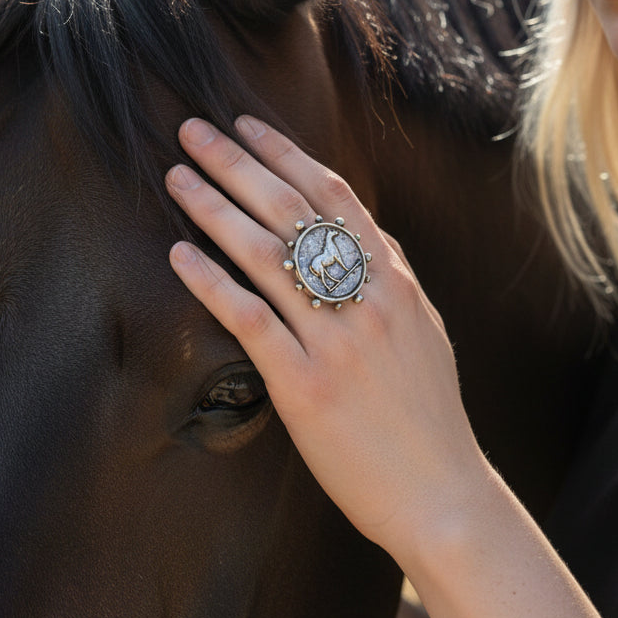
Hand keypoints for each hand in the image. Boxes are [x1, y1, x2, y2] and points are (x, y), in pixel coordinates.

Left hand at [165, 116, 482, 553]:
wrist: (441, 492)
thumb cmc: (429, 416)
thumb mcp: (424, 331)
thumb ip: (390, 278)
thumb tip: (360, 232)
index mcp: (395, 282)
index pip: (335, 195)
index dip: (286, 153)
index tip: (247, 125)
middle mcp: (367, 299)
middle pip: (293, 212)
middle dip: (237, 163)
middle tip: (193, 131)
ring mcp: (337, 341)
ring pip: (266, 255)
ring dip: (215, 208)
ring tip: (177, 178)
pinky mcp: (306, 386)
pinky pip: (250, 319)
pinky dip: (211, 281)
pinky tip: (179, 255)